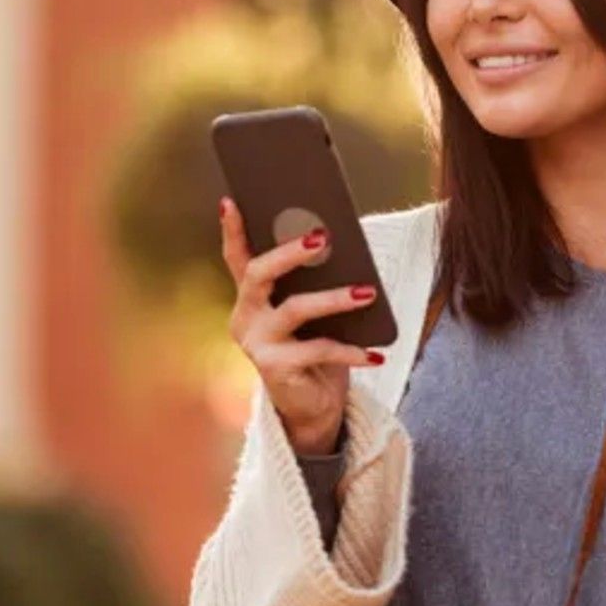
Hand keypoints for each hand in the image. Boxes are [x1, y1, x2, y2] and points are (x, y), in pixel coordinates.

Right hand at [218, 197, 384, 453]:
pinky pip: (317, 350)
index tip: (231, 200)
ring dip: (334, 299)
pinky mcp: (274, 369)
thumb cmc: (315, 350)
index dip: (232, 230)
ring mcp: (256, 344)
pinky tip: (374, 353)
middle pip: (259, 274)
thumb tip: (337, 246)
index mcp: (251, 298)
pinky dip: (350, 350)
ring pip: (294, 309)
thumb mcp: (313, 314)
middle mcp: (245, 317)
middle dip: (289, 252)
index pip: (236, 257)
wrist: (313, 406)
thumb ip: (314, 284)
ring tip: (367, 291)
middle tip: (323, 237)